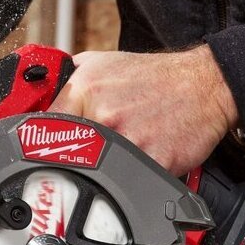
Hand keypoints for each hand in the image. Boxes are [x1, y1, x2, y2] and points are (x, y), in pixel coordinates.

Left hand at [50, 45, 237, 175]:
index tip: (45, 151)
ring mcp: (129, 140)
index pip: (44, 126)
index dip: (43, 141)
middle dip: (77, 158)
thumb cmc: (156, 77)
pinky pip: (131, 182)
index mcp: (86, 89)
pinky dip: (134, 177)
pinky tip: (144, 158)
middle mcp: (104, 114)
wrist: (204, 85)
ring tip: (121, 154)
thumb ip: (69, 79)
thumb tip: (41, 100)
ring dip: (105, 170)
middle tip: (90, 155)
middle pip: (69, 155)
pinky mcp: (152, 161)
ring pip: (99, 172)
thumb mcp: (103, 63)